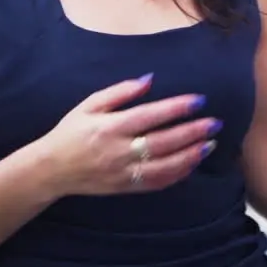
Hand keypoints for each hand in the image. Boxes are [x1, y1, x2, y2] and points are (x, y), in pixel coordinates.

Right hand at [35, 74, 219, 196]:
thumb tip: (149, 79)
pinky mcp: (125, 187)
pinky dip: (177, 174)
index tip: (199, 100)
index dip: (176, 108)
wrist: (51, 170)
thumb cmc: (70, 132)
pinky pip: (156, 183)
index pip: (150, 116)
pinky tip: (192, 163)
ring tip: (210, 144)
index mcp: (110, 127)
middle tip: (215, 123)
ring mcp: (123, 172)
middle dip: (192, 132)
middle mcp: (118, 151)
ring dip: (190, 156)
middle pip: (163, 142)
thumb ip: (120, 92)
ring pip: (164, 167)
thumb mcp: (89, 105)